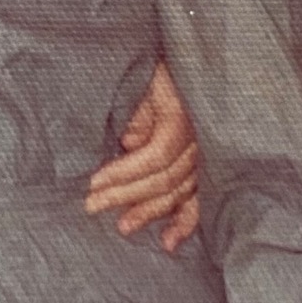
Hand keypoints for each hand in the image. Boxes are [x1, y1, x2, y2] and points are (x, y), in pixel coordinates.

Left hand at [85, 60, 199, 249]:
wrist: (202, 60)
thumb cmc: (166, 69)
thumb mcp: (148, 79)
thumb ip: (139, 112)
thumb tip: (131, 144)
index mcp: (184, 119)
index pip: (154, 156)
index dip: (123, 173)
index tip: (92, 183)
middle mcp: (201, 141)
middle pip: (165, 179)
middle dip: (126, 195)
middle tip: (92, 206)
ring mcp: (209, 156)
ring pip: (180, 193)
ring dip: (151, 212)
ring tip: (123, 227)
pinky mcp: (210, 165)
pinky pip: (201, 198)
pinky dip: (186, 221)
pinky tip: (169, 242)